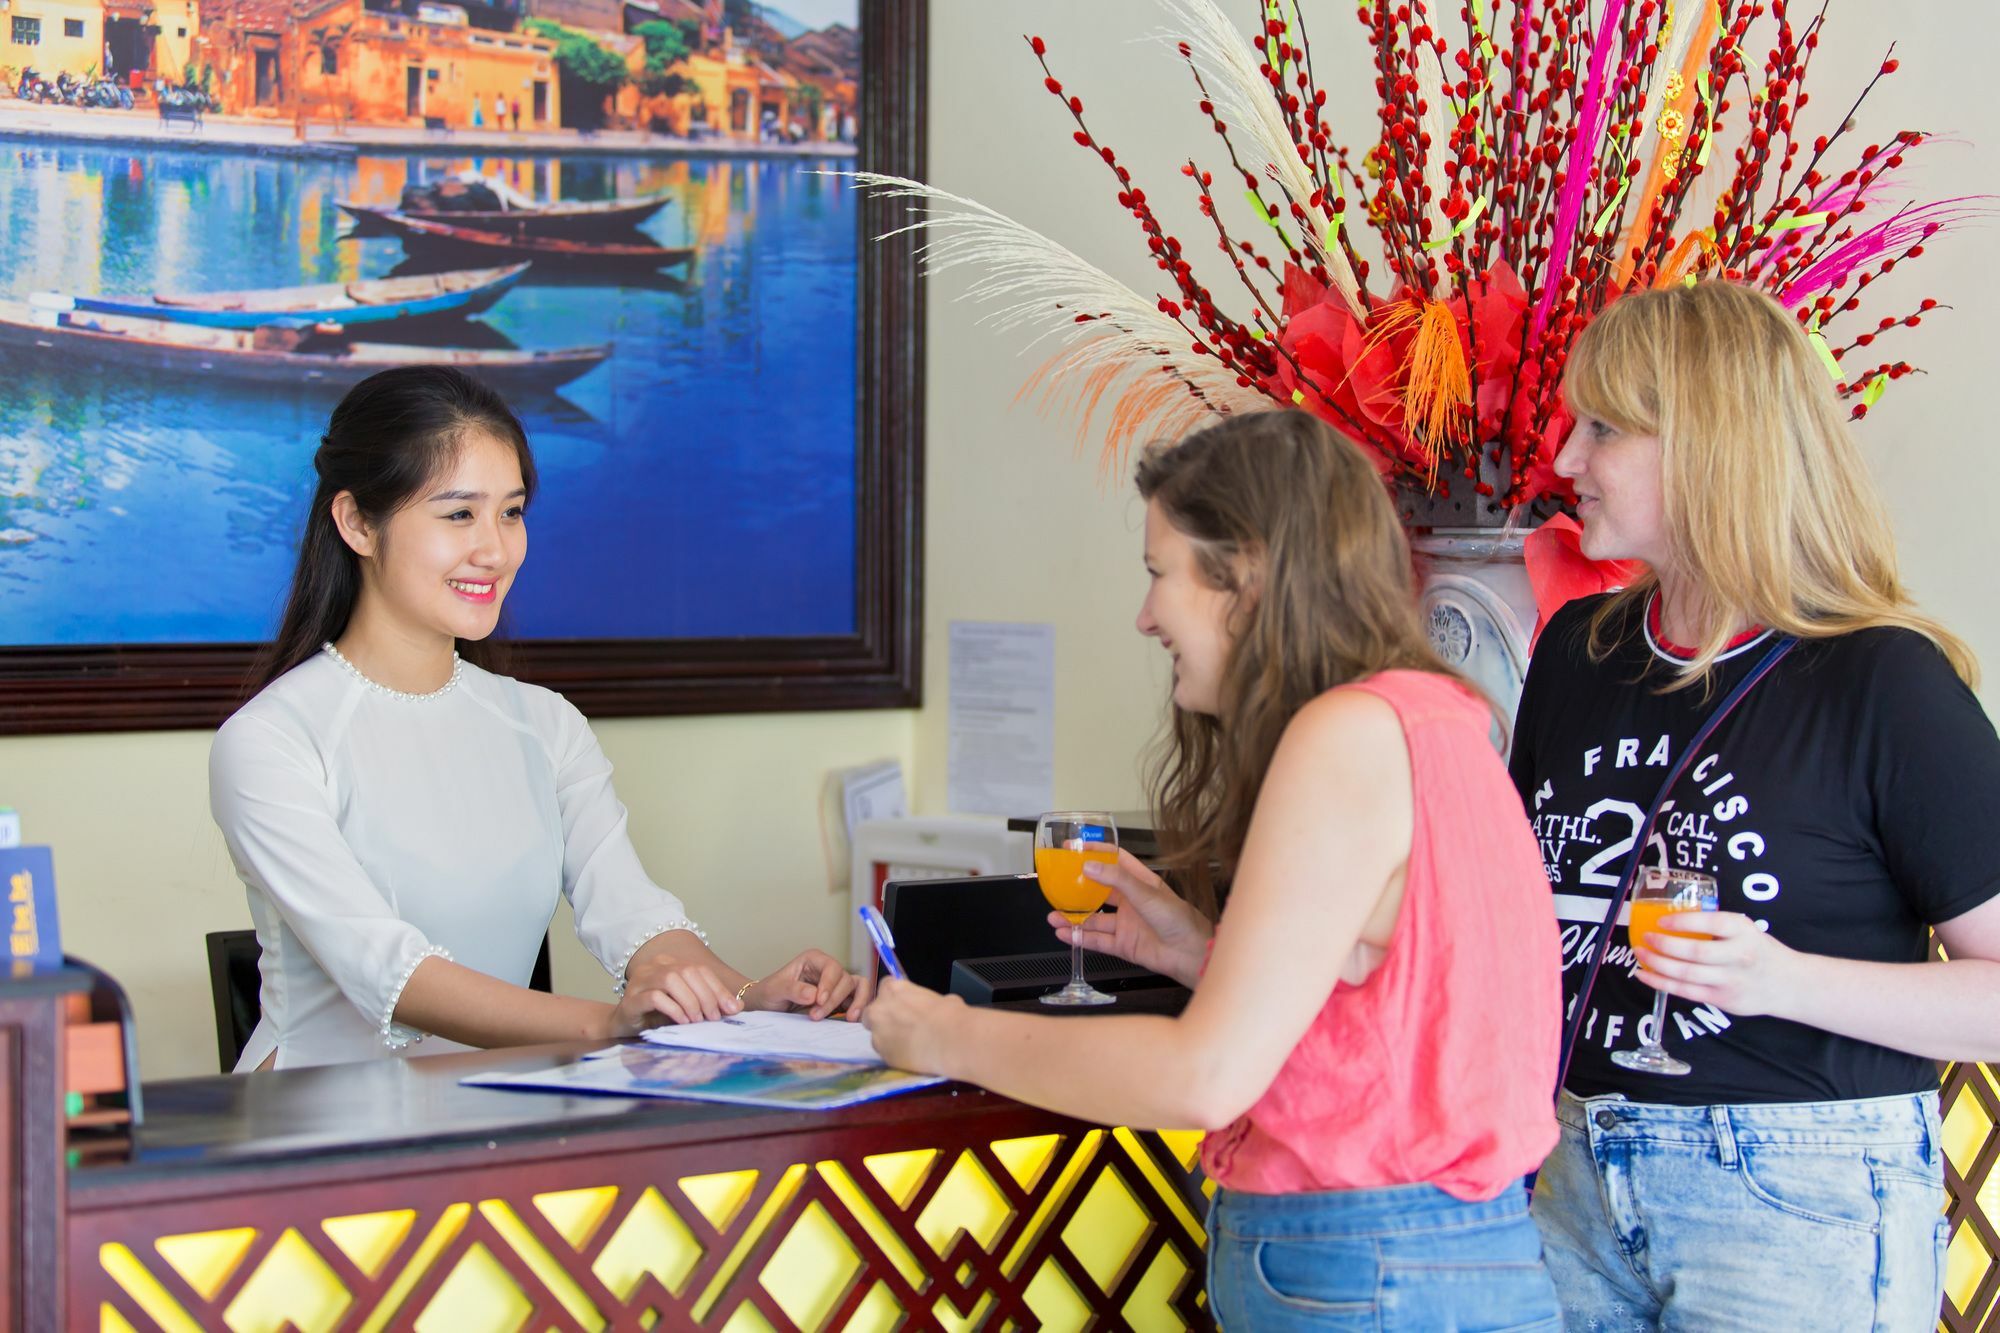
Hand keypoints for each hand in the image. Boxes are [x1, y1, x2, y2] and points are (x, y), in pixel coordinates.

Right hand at [619, 958, 746, 1025]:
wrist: (623, 1024)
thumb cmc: (656, 1014)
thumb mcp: (686, 1007)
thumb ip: (709, 1003)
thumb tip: (737, 1007)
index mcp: (670, 963)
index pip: (700, 970)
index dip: (718, 989)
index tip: (731, 1009)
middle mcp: (655, 966)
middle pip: (687, 972)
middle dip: (706, 996)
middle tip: (714, 1017)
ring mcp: (641, 980)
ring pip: (671, 980)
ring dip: (690, 1002)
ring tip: (698, 1020)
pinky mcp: (631, 998)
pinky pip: (655, 997)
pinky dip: (673, 1009)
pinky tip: (682, 1021)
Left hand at [746, 948, 862, 1020]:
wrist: (768, 1007)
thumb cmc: (769, 993)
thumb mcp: (775, 990)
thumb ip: (793, 989)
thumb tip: (813, 995)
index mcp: (814, 960)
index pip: (832, 967)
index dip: (830, 984)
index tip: (820, 1000)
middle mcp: (828, 970)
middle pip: (846, 980)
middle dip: (834, 1000)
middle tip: (816, 1016)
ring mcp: (836, 985)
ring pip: (858, 988)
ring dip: (856, 1003)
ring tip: (850, 1019)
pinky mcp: (840, 1000)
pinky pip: (857, 1001)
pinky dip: (858, 1009)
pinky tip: (852, 1021)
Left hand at [862, 976, 963, 1073]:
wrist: (950, 1041)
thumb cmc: (949, 1015)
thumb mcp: (939, 998)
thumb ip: (924, 1000)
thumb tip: (930, 1006)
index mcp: (894, 989)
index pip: (885, 986)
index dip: (893, 996)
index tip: (902, 1003)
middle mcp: (880, 1009)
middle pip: (871, 1011)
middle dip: (882, 1018)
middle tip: (901, 1025)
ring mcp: (878, 1033)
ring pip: (876, 1035)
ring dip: (888, 1037)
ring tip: (909, 1043)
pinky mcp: (882, 1054)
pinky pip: (884, 1052)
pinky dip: (893, 1053)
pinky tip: (910, 1054)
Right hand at [1052, 849, 1212, 985]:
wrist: (1190, 953)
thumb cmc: (1178, 919)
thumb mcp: (1146, 892)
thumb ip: (1116, 879)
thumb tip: (1090, 866)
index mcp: (1140, 883)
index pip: (1114, 861)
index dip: (1095, 852)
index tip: (1074, 848)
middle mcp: (1131, 902)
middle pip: (1098, 892)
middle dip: (1077, 889)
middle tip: (1057, 884)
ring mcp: (1126, 924)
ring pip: (1093, 919)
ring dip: (1073, 917)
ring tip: (1053, 915)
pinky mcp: (1123, 944)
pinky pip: (1096, 940)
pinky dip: (1079, 937)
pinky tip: (1065, 933)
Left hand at [1634, 911, 1803, 1017]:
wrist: (1788, 984)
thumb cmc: (1757, 951)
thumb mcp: (1745, 930)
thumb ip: (1716, 926)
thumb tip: (1673, 918)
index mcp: (1744, 932)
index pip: (1711, 923)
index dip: (1683, 922)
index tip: (1661, 920)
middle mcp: (1739, 956)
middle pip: (1695, 952)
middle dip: (1664, 945)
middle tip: (1646, 937)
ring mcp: (1731, 980)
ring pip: (1686, 974)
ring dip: (1657, 964)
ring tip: (1641, 953)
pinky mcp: (1722, 999)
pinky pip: (1685, 991)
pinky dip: (1660, 983)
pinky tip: (1645, 974)